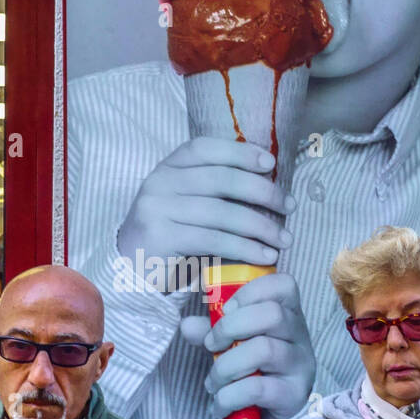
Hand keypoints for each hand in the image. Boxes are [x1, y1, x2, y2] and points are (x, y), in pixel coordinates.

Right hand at [116, 137, 293, 289]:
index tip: (270, 163)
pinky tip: (264, 256)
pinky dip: (245, 248)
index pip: (205, 149)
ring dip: (260, 226)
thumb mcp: (186, 202)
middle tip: (289, 207)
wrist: (130, 269)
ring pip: (221, 212)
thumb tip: (267, 179)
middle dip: (262, 192)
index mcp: (167, 167)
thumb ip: (213, 188)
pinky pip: (213, 240)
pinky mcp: (162, 238)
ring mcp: (157, 209)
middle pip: (221, 179)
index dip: (240, 152)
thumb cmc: (170, 234)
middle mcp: (159, 182)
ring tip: (284, 239)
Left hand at [179, 272, 313, 418]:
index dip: (250, 292)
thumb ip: (211, 330)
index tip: (225, 310)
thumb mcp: (231, 344)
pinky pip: (257, 388)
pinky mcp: (293, 394)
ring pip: (263, 350)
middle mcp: (300, 335)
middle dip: (230, 327)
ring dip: (225, 367)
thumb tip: (187, 325)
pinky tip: (220, 403)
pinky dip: (229, 396)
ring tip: (213, 382)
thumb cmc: (253, 369)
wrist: (272, 414)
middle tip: (211, 345)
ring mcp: (300, 365)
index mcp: (287, 313)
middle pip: (272, 314)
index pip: (282, 284)